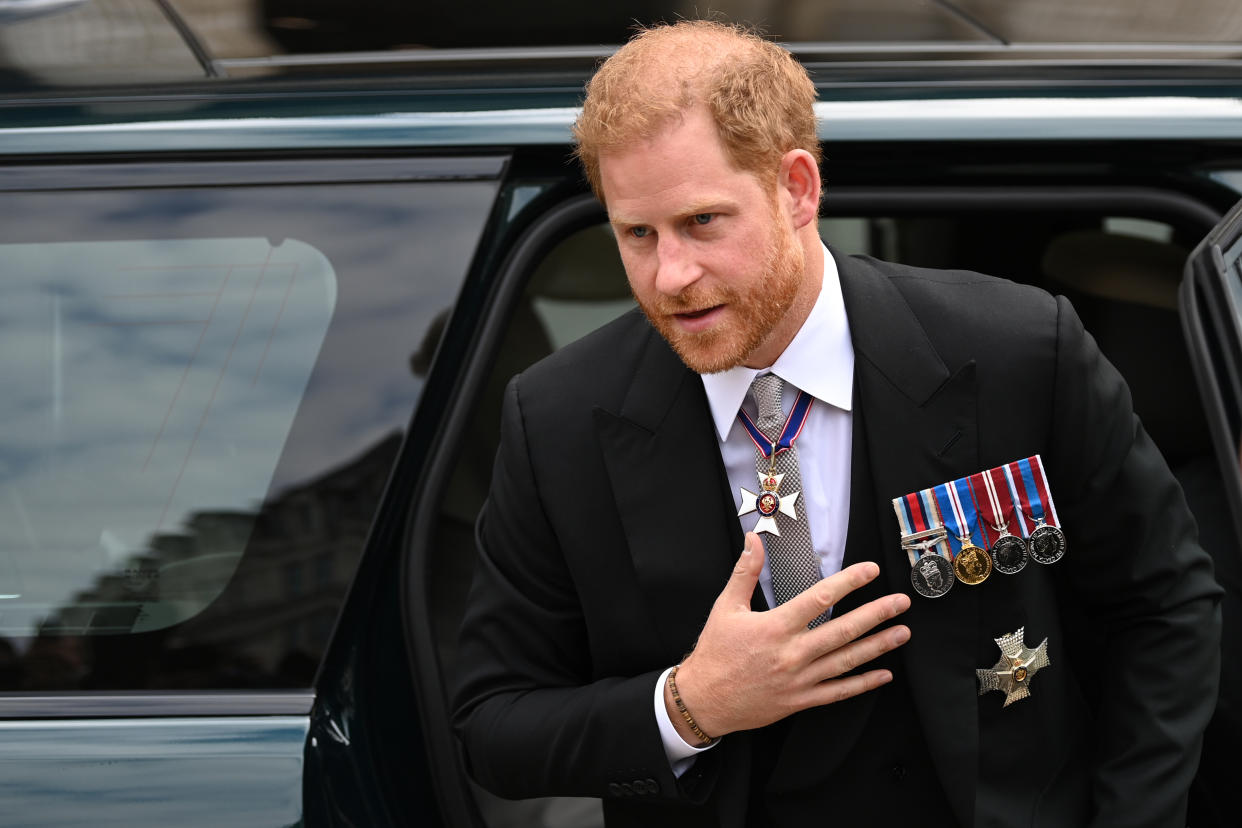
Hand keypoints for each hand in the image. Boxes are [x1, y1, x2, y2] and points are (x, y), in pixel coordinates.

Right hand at [666, 532, 910, 739]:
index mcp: (775, 626)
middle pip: (843, 630)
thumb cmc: (715, 652)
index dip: (849, 582)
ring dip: (878, 646)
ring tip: (902, 632)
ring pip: (847, 660)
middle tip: (901, 603)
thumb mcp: (725, 607)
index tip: (871, 570)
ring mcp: (800, 679)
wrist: (704, 700)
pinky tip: (883, 674)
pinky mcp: (801, 700)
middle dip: (877, 614)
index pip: (819, 598)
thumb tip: (753, 539)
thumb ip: (744, 571)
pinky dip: (863, 684)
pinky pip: (838, 692)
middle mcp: (792, 653)